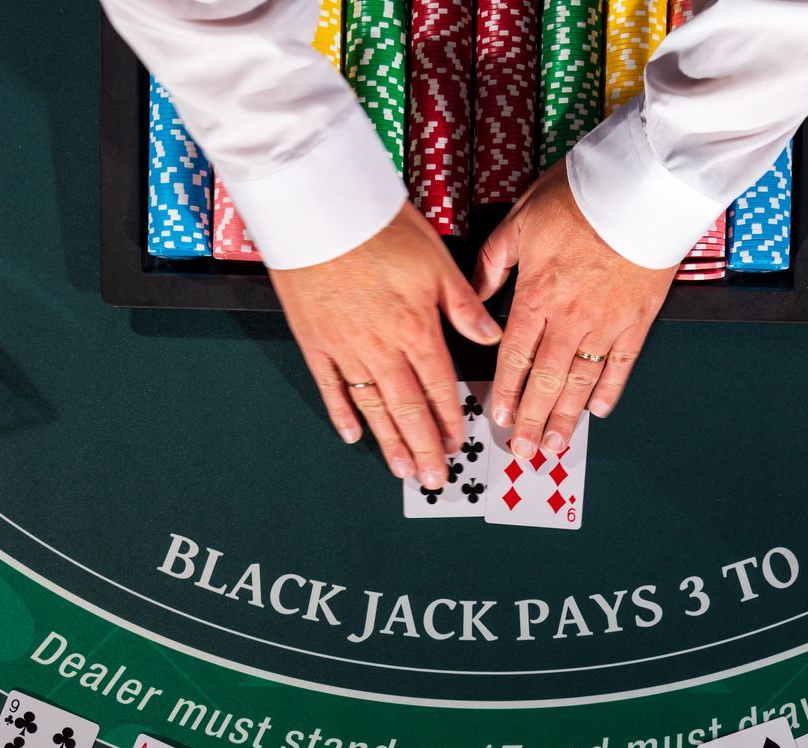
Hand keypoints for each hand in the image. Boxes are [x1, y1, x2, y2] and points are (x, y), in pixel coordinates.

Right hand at [273, 203, 500, 486]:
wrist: (318, 210)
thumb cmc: (378, 227)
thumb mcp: (436, 260)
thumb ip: (464, 306)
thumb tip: (491, 338)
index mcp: (417, 329)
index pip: (440, 388)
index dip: (450, 421)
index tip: (458, 445)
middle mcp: (382, 348)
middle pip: (408, 410)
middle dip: (424, 448)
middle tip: (435, 478)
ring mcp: (346, 349)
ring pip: (373, 407)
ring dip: (390, 442)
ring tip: (403, 470)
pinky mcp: (315, 342)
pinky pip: (331, 388)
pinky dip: (342, 413)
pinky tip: (353, 435)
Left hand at [473, 160, 675, 457]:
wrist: (642, 188)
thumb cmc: (582, 196)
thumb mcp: (521, 220)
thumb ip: (494, 262)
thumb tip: (474, 295)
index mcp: (537, 296)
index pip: (514, 357)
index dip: (506, 392)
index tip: (499, 417)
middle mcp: (569, 318)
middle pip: (545, 380)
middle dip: (532, 420)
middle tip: (523, 450)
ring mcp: (606, 323)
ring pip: (580, 381)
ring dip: (566, 417)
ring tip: (556, 444)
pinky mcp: (638, 320)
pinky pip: (622, 364)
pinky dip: (610, 390)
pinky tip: (599, 410)